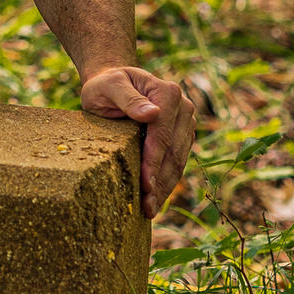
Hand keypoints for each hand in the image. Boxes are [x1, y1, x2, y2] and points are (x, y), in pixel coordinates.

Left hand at [81, 66, 195, 219]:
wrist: (114, 84)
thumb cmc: (107, 85)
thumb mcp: (110, 86)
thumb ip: (127, 98)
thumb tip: (152, 113)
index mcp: (168, 93)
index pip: (162, 134)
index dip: (154, 161)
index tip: (145, 184)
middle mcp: (184, 108)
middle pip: (173, 151)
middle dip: (160, 182)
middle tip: (147, 207)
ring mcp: (185, 124)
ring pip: (178, 161)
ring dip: (165, 188)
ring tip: (150, 210)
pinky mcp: (182, 137)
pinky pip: (176, 163)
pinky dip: (166, 183)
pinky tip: (155, 200)